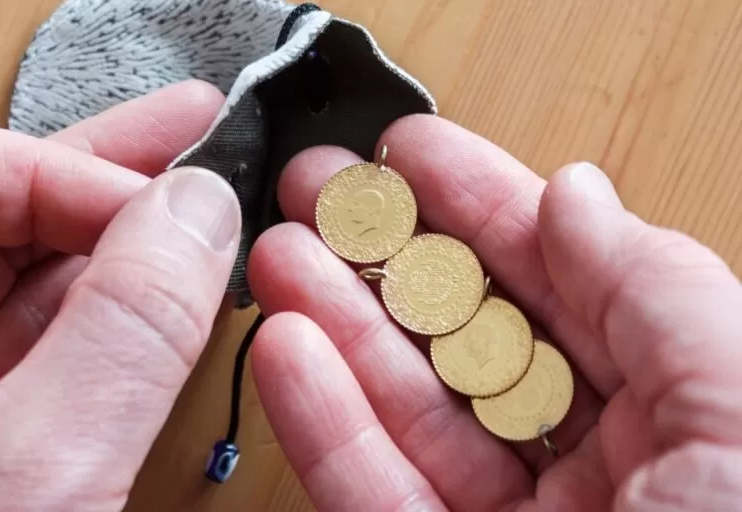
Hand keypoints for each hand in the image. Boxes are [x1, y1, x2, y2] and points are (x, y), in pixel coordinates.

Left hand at [0, 81, 241, 510]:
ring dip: (125, 240)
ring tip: (202, 190)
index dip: (81, 174)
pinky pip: (51, 339)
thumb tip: (200, 211)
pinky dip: (118, 310)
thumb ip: (128, 329)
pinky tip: (175, 282)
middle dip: (112, 177)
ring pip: (32, 274)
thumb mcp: (40, 475)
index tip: (180, 203)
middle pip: (0, 213)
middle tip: (199, 131)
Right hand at [248, 114, 741, 510]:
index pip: (563, 279)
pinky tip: (287, 348)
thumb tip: (578, 192)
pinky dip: (326, 417)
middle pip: (470, 332)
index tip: (410, 152)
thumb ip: (661, 289)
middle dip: (391, 252)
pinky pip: (374, 488)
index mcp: (683, 412)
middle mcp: (597, 465)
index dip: (483, 202)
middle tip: (324, 192)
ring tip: (281, 253)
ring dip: (339, 321)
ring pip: (410, 405)